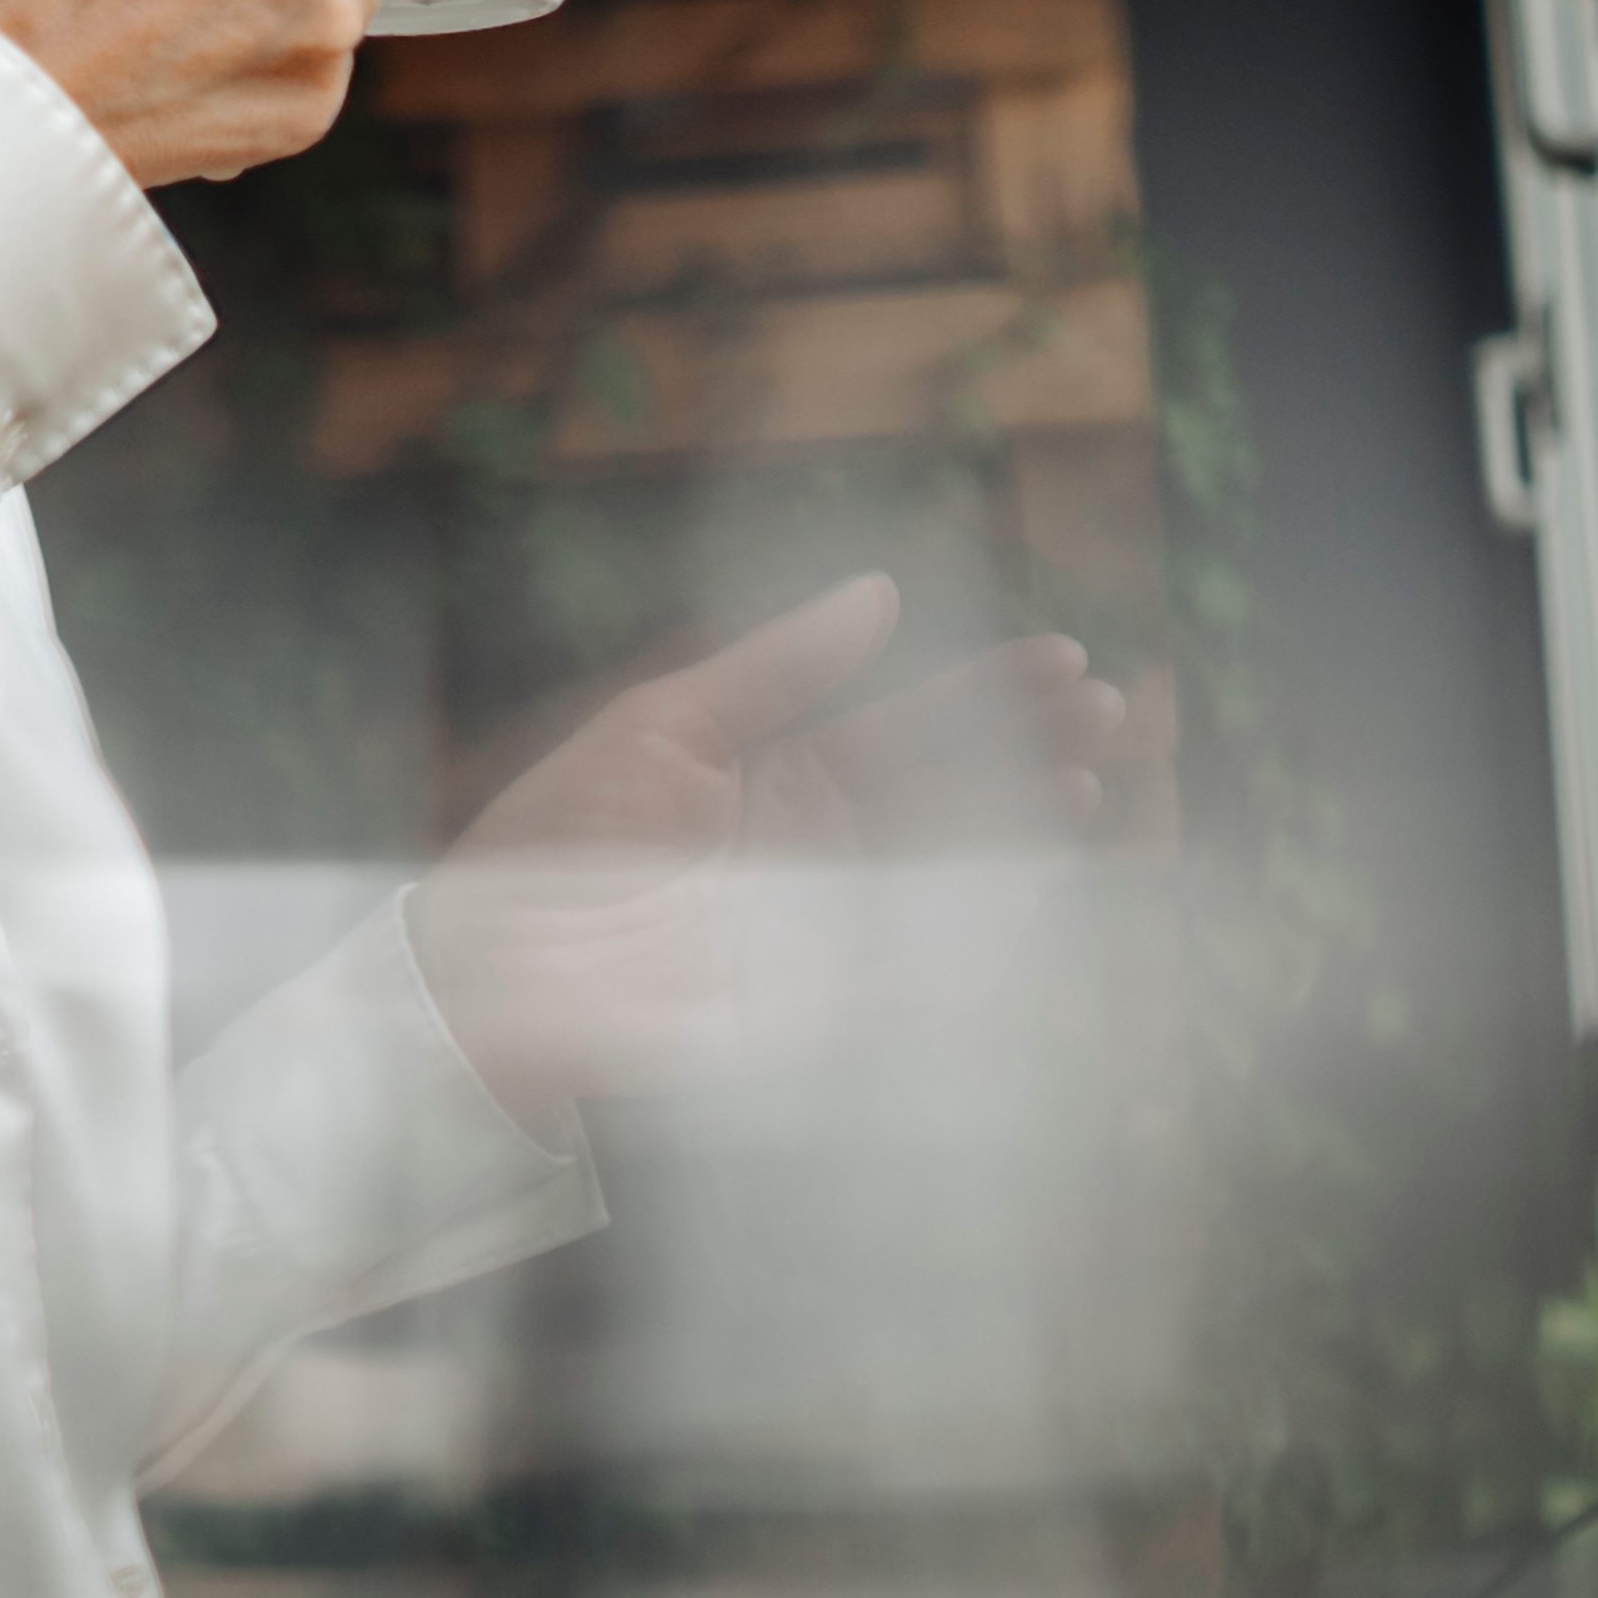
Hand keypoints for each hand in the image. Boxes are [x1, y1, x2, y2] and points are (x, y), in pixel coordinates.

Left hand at [406, 577, 1125, 1125]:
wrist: (491, 973)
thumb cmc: (556, 840)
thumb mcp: (661, 727)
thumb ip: (775, 670)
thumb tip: (880, 592)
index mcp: (789, 773)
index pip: (914, 722)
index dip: (990, 690)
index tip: (1062, 657)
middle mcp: (827, 848)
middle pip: (955, 793)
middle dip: (1032, 751)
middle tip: (1106, 711)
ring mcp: (833, 928)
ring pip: (954, 873)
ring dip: (1025, 834)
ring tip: (1089, 789)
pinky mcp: (824, 1004)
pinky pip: (923, 970)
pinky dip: (986, 938)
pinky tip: (1039, 894)